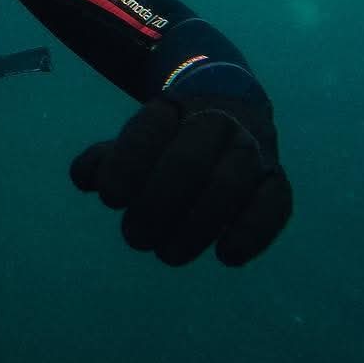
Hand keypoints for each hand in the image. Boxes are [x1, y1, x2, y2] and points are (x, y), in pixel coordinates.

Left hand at [70, 95, 291, 265]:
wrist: (228, 113)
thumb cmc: (166, 141)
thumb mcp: (133, 141)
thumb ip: (105, 159)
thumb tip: (87, 178)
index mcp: (174, 107)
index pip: (148, 129)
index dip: (125, 165)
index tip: (110, 199)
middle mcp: (216, 122)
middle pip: (186, 162)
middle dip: (155, 206)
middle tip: (134, 237)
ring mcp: (251, 150)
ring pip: (227, 185)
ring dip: (193, 227)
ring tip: (166, 253)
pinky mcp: (276, 180)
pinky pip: (275, 204)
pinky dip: (252, 232)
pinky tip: (226, 255)